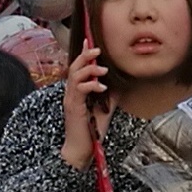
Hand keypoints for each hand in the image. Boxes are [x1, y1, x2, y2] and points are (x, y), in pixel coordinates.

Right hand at [59, 40, 106, 169]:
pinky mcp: (73, 107)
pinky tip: (101, 87)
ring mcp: (70, 99)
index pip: (77, 67)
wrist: (81, 150)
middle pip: (73, 66)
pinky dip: (91, 85)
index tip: (89, 41)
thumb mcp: (105, 109)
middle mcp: (71, 93)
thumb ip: (110, 95)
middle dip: (85, 55)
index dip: (83, 54)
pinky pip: (79, 89)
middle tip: (96, 49)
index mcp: (76, 91)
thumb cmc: (91, 131)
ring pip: (74, 75)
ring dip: (89, 68)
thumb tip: (120, 83)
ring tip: (102, 69)